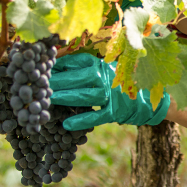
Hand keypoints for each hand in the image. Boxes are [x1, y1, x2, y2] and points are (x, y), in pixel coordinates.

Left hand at [50, 53, 169, 130]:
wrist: (151, 99)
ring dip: (64, 98)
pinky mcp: (116, 111)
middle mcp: (106, 76)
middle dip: (55, 82)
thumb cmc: (120, 84)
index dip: (56, 66)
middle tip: (35, 87)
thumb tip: (54, 67)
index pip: (74, 62)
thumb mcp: (103, 71)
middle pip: (76, 78)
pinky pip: (96, 115)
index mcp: (100, 64)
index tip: (39, 70)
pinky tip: (66, 124)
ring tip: (46, 101)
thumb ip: (83, 69)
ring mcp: (112, 94)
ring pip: (84, 95)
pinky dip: (81, 120)